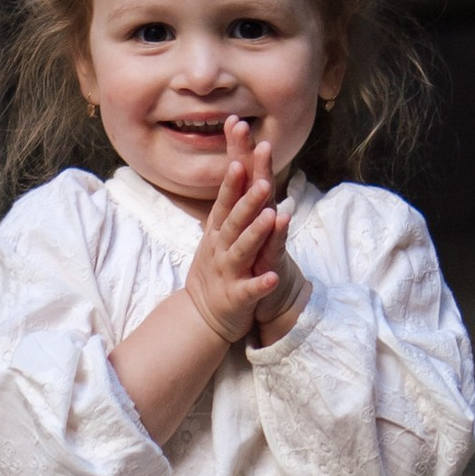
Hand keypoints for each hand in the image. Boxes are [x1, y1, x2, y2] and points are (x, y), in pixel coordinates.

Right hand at [185, 122, 294, 345]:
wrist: (201, 316)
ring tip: (271, 217)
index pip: (226, 199)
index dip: (234, 178)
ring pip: (242, 250)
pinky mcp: (237, 297)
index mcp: (219, 231)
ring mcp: (228, 272)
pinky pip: (250, 290)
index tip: (240, 159)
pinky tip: (273, 277)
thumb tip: (240, 163)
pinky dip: (260, 284)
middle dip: (248, 200)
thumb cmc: (217, 268)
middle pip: (235, 220)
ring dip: (256, 233)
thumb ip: (231, 204)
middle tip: (263, 180)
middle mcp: (221, 247)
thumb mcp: (219, 234)